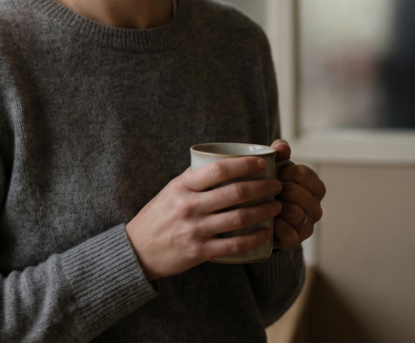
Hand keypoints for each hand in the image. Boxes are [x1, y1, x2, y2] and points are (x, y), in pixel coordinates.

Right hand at [125, 157, 283, 281]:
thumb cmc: (159, 215)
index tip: (263, 163)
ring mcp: (194, 230)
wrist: (137, 250)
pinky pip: (233, 246)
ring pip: (238, 219)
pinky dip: (254, 238)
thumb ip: (196, 177)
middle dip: (263, 187)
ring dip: (264, 211)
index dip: (244, 164)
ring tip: (277, 206)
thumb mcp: (172, 190)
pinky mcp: (199, 252)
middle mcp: (189, 206)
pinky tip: (266, 232)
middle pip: (235, 193)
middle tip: (277, 185)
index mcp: (183, 186)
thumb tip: (226, 162)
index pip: (219, 169)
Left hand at [271, 139, 325, 249]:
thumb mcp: (274, 166)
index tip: (274, 173)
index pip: (304, 174)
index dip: (285, 172)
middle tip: (265, 189)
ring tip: (264, 203)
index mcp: (315, 186)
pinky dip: (276, 225)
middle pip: (299, 193)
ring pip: (295, 213)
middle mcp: (316, 207)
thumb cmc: (269, 185)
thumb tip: (282, 147)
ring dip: (276, 206)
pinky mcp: (295, 240)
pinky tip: (266, 219)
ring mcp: (307, 225)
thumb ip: (280, 152)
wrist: (257, 213)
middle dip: (278, 189)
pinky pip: (288, 232)